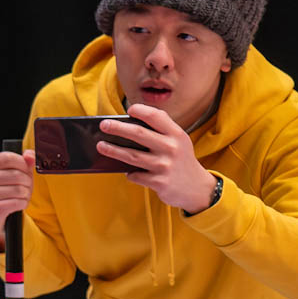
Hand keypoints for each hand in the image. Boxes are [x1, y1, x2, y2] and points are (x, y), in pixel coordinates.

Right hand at [0, 148, 36, 247]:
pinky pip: (17, 203)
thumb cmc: (10, 188)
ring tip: (22, 196)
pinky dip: (23, 204)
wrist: (0, 212)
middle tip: (26, 186)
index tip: (26, 169)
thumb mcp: (18, 171)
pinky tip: (18, 204)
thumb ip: (25, 161)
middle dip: (28, 181)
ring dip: (26, 194)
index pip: (7, 158)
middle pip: (16, 174)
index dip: (22, 163)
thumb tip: (29, 156)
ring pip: (19, 190)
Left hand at [97, 104, 215, 212]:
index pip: (157, 117)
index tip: (129, 109)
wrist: (197, 188)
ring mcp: (165, 166)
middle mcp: (171, 148)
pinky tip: (126, 171)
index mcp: (176, 134)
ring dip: (113, 150)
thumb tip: (127, 123)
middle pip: (139, 134)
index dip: (141, 111)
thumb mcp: (178, 141)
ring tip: (100, 146)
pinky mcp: (159, 182)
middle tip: (103, 125)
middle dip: (118, 128)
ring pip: (132, 156)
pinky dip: (129, 173)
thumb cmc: (180, 160)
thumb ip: (161, 130)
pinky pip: (136, 176)